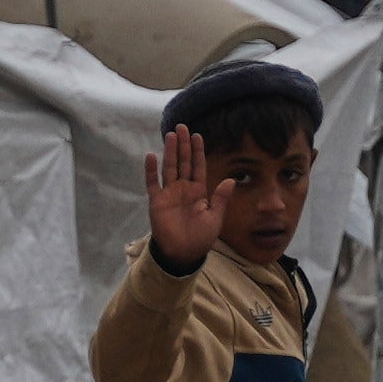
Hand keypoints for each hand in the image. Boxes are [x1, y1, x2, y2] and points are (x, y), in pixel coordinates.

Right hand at [144, 127, 235, 263]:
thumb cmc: (200, 238)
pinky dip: (151, 170)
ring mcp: (169, 194)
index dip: (197, 151)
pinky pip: (152, 183)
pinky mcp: (157, 201)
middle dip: (183, 145)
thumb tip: (231, 180)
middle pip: (183, 162)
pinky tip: (150, 156)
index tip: (197, 136)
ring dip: (170, 152)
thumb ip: (220, 199)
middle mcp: (183, 189)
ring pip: (169, 168)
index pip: (198, 166)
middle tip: (182, 127)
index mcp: (198, 192)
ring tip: (170, 135)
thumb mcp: (215, 218)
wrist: (183, 254)